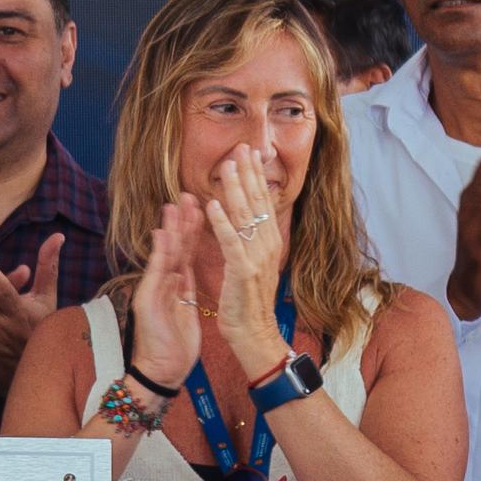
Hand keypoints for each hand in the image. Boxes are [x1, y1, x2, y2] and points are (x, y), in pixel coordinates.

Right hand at [127, 200, 205, 390]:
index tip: (199, 205)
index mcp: (174, 286)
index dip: (192, 228)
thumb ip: (184, 290)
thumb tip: (186, 271)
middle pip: (174, 247)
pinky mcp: (146, 300)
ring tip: (175, 204)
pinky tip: (164, 233)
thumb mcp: (186, 312)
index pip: (185, 251)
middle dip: (182, 220)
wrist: (163, 373)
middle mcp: (161, 284)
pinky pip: (156, 272)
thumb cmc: (175, 347)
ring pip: (165, 254)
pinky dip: (160, 252)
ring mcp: (152, 290)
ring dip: (170, 228)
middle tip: (188, 194)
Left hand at [202, 148, 292, 376]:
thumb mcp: (252, 264)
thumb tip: (245, 216)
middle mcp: (266, 245)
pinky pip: (230, 242)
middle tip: (241, 147)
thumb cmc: (248, 301)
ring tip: (226, 166)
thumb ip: (249, 239)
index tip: (249, 153)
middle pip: (257, 202)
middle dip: (247, 173)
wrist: (253, 333)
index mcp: (268, 242)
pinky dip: (221, 223)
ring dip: (234, 189)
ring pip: (245, 216)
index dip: (256, 176)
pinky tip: (212, 205)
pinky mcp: (242, 270)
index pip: (263, 201)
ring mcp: (256, 257)